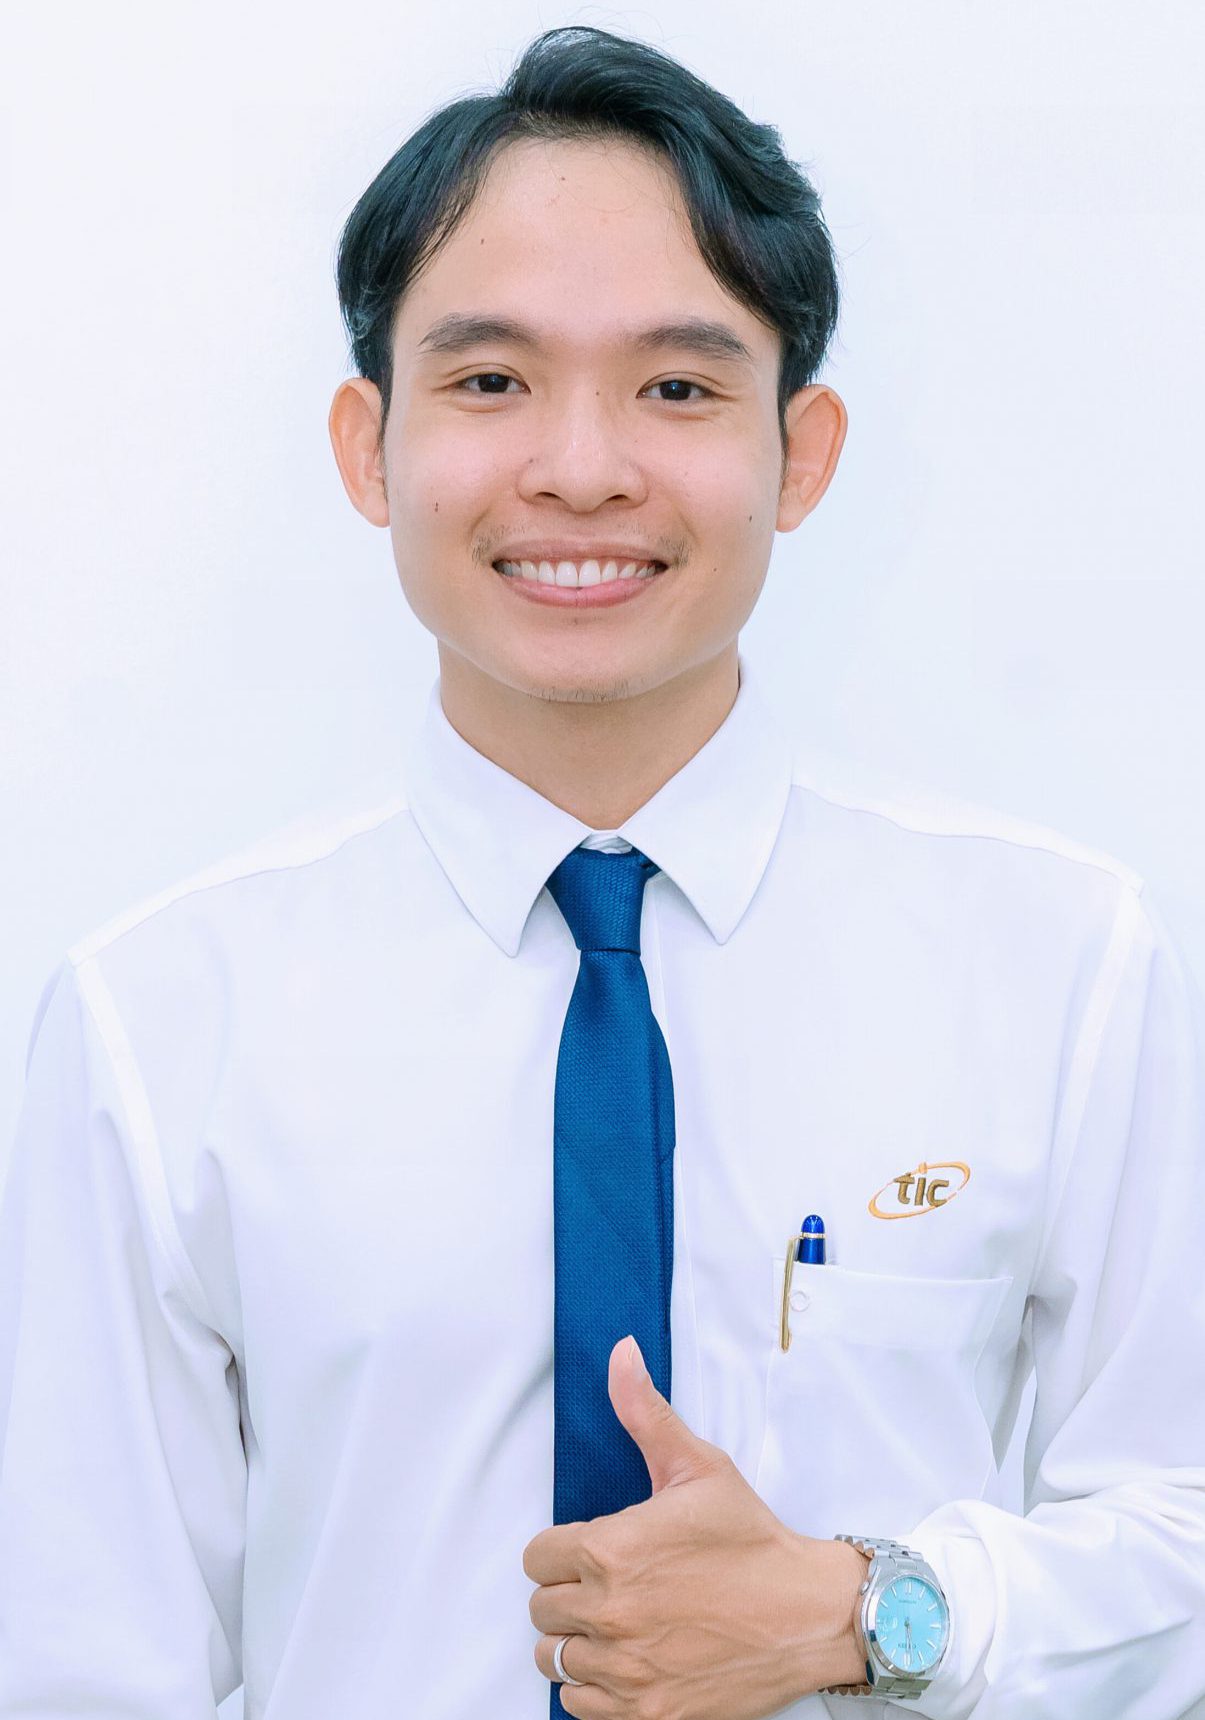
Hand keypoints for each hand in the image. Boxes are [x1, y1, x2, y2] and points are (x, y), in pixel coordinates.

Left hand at [523, 1335, 866, 1716]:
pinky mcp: (645, 1713)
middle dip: (570, 1593)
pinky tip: (629, 1660)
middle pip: (542, 1609)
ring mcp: (626, 1670)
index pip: (536, 1558)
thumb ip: (645, 1412)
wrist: (809, 1614)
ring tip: (618, 1623)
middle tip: (613, 1583)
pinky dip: (597, 1688)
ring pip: (555, 1659)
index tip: (593, 1551)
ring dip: (579, 1641)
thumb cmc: (753, 1541)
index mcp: (611, 1550)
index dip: (562, 1550)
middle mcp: (610, 1613)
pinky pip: (580, 1706)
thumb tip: (620, 1355)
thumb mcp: (699, 1466)